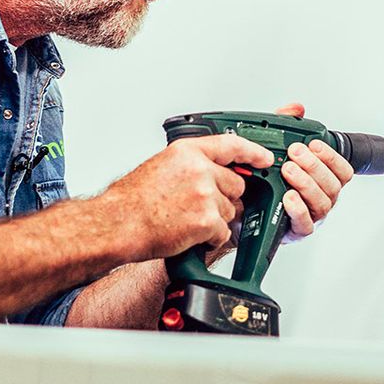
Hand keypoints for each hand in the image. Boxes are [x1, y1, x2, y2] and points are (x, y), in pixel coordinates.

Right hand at [104, 134, 273, 260]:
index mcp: (188, 152)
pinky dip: (210, 238)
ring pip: (229, 210)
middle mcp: (199, 169)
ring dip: (214, 219)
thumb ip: (190, 164)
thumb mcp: (162, 165)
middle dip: (224, 197)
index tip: (264, 158)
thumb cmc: (133, 199)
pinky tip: (189, 234)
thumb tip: (212, 171)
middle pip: (236, 184)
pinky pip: (222, 232)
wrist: (118, 223)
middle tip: (199, 206)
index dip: (252, 152)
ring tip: (186, 220)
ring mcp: (205, 194)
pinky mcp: (206, 220)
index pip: (231, 145)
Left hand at [274, 103, 354, 241]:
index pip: (342, 170)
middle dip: (315, 166)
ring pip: (322, 202)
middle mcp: (321, 199)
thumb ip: (286, 127)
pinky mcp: (295, 231)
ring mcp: (310, 216)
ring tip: (288, 170)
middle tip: (295, 153)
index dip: (332, 156)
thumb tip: (297, 108)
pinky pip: (305, 223)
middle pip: (333, 185)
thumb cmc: (265, 181)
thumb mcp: (274, 150)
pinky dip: (298, 209)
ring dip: (306, 183)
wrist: (241, 210)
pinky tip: (288, 197)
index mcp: (322, 180)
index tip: (314, 144)